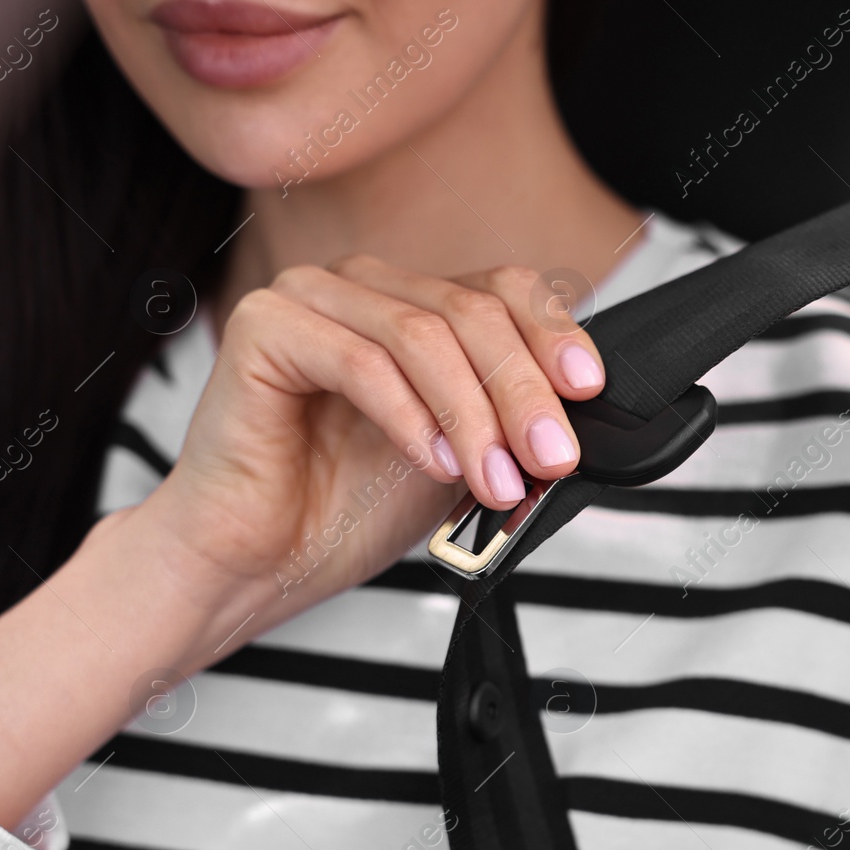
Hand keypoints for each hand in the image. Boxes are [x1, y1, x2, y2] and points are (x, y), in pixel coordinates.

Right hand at [143, 258, 604, 622]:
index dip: (555, 335)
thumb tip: (581, 418)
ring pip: (425, 334)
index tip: (590, 390)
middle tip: (550, 458)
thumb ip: (512, 424)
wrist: (260, 561)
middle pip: (475, 312)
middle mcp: (368, 288)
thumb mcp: (465, 458)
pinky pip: (361, 360)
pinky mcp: (266, 326)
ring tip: (494, 479)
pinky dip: (410, 416)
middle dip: (524, 392)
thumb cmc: (346, 507)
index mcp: (419, 306)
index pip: (507, 290)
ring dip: (474, 414)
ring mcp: (313, 297)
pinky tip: (433, 462)